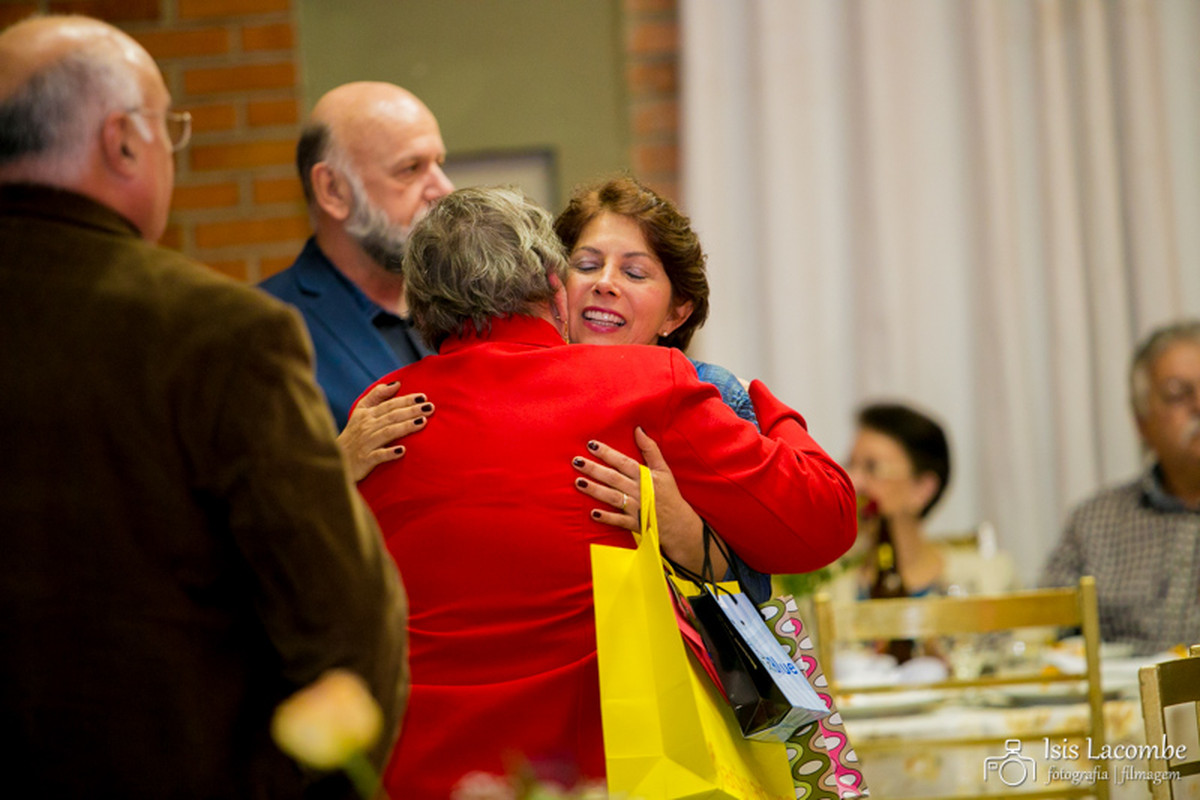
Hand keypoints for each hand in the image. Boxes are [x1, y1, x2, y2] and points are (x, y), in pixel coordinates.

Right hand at [338, 381, 433, 481]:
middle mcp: (367, 427)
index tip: (423, 397)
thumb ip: (377, 395)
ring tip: (422, 422)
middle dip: (411, 410)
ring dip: (405, 427)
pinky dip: (390, 453)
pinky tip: (402, 451)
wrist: (337, 459)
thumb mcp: (361, 411)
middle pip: (391, 416)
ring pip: (388, 433)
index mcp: (367, 414)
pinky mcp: (365, 460)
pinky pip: (378, 456)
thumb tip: (396, 384)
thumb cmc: (353, 434)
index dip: (406, 400)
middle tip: (430, 407)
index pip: (389, 404)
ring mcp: (366, 444)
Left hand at [572, 427, 722, 575]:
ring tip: (578, 482)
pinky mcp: (635, 524)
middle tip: (576, 461)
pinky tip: (593, 513)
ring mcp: (637, 508)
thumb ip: (650, 449)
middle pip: (614, 478)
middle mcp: (639, 491)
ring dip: (596, 490)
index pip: (623, 462)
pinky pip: (619, 521)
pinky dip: (607, 518)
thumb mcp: (663, 470)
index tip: (591, 445)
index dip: (607, 453)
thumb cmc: (669, 494)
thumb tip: (638, 429)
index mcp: (645, 476)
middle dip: (594, 469)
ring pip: (613, 497)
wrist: (680, 525)